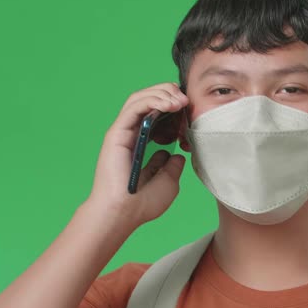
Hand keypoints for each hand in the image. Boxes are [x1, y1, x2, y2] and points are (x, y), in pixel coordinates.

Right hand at [86, 82, 189, 227]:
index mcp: (143, 144)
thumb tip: (178, 155)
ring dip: (162, 93)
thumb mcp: (169, 182)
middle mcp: (131, 135)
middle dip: (169, 94)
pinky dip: (152, 100)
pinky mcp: (117, 132)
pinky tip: (168, 105)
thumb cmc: (142, 203)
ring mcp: (123, 132)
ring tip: (180, 100)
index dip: (173, 106)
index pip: (156, 114)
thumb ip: (173, 166)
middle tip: (186, 100)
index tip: (190, 110)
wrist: (124, 213)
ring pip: (140, 98)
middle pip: (148, 101)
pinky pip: (134, 107)